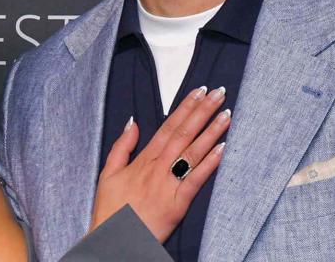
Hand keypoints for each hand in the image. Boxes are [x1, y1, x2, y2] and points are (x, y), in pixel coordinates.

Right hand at [90, 86, 230, 241]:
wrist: (114, 242)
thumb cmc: (111, 211)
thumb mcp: (108, 174)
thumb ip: (122, 146)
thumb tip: (133, 122)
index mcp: (143, 159)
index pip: (168, 127)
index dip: (185, 107)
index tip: (199, 91)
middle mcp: (158, 168)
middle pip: (184, 133)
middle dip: (202, 111)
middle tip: (219, 93)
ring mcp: (168, 185)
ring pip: (192, 152)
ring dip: (211, 131)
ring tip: (226, 114)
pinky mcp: (178, 204)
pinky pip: (196, 180)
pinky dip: (209, 163)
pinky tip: (223, 148)